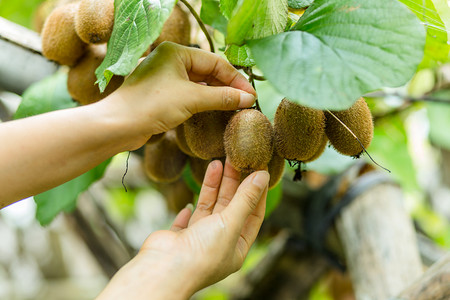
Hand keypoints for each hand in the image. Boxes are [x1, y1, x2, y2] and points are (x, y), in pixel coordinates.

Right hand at [97, 160, 268, 299]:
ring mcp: (198, 240)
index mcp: (237, 247)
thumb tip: (263, 176)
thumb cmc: (202, 253)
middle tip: (235, 160)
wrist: (163, 268)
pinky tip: (193, 197)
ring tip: (217, 163)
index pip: (253, 215)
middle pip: (230, 207)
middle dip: (233, 183)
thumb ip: (245, 198)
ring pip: (209, 207)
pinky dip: (191, 207)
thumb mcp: (230, 222)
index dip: (256, 193)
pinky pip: (188, 218)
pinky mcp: (179, 237)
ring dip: (213, 186)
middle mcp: (219, 243)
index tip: (258, 171)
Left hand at [100, 42, 255, 149]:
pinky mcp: (162, 94)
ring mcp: (165, 78)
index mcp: (175, 52)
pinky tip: (215, 110)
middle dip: (227, 87)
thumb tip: (248, 99)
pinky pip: (189, 94)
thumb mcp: (192, 99)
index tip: (250, 95)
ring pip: (199, 84)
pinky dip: (204, 102)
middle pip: (208, 72)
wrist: (119, 125)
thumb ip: (222, 97)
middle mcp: (170, 61)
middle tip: (245, 103)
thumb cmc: (151, 105)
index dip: (235, 79)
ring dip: (216, 95)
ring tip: (234, 108)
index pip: (215, 62)